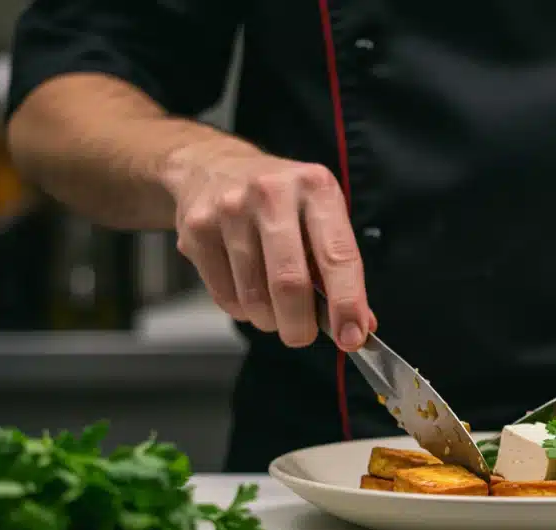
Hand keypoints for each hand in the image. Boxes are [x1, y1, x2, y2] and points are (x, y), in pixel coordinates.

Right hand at [162, 142, 374, 349]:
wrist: (211, 166)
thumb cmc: (280, 201)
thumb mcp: (320, 216)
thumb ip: (340, 269)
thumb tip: (359, 326)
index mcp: (316, 187)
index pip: (338, 256)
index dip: (347, 304)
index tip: (352, 338)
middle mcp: (272, 193)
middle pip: (289, 282)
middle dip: (300, 325)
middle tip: (302, 336)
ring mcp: (229, 209)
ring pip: (254, 296)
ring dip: (269, 320)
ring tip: (275, 311)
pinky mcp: (196, 229)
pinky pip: (225, 296)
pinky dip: (243, 311)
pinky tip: (248, 293)